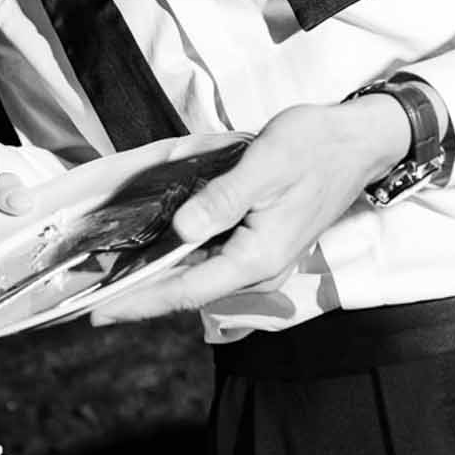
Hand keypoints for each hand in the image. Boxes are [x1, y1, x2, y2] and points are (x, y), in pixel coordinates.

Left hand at [91, 98, 409, 322]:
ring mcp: (262, 258)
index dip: (141, 302)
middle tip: (94, 300)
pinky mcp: (262, 243)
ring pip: (200, 278)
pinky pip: (213, 261)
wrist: (360, 140)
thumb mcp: (263, 166)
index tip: (100, 313)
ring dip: (160, 280)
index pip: (187, 290)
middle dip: (142, 297)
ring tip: (114, 282)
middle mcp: (259, 267)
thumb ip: (221, 201)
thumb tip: (181, 231)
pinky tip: (157, 254)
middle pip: (189, 291)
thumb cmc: (313, 147)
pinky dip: (181, 262)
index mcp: (257, 256)